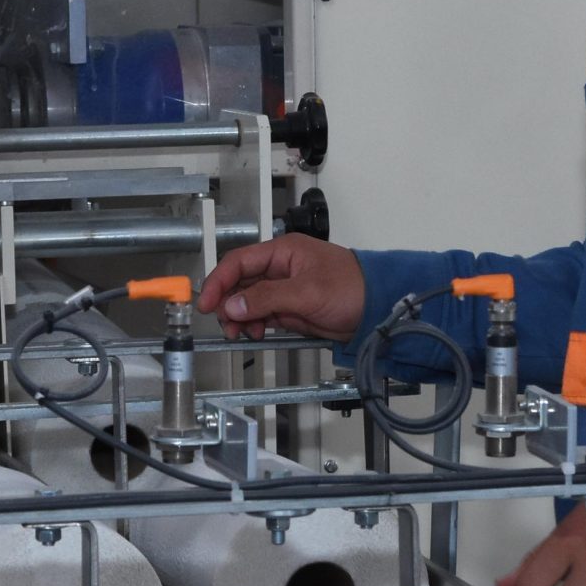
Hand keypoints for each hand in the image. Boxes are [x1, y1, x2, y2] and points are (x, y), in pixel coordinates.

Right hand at [197, 235, 365, 341]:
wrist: (378, 309)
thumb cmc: (350, 287)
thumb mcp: (306, 291)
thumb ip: (266, 298)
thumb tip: (232, 305)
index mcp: (282, 252)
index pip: (239, 262)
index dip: (219, 281)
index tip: (206, 303)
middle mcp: (279, 268)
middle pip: (240, 283)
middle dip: (228, 303)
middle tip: (226, 325)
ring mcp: (284, 289)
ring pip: (248, 302)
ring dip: (240, 317)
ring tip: (241, 332)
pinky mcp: (290, 309)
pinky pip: (262, 315)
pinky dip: (254, 324)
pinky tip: (256, 333)